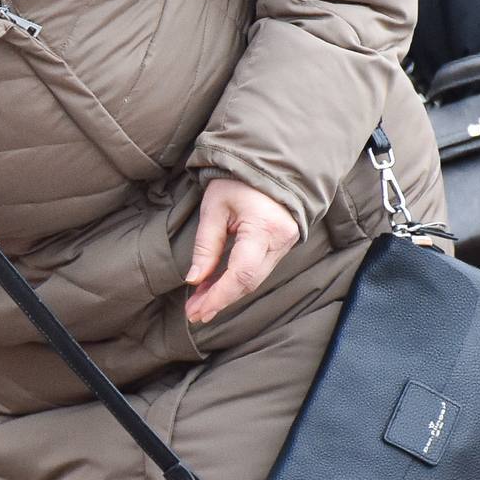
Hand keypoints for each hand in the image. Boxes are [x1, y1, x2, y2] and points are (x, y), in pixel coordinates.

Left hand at [183, 177, 301, 325]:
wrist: (268, 166)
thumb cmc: (238, 180)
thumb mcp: (214, 208)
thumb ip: (206, 245)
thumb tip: (194, 279)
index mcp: (264, 227)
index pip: (241, 273)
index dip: (218, 296)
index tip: (197, 310)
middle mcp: (280, 240)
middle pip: (249, 282)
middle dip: (220, 300)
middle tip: (194, 313)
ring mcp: (286, 244)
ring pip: (255, 280)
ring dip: (227, 294)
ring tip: (200, 304)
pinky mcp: (282, 246)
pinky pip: (259, 271)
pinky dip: (237, 282)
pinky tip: (217, 288)